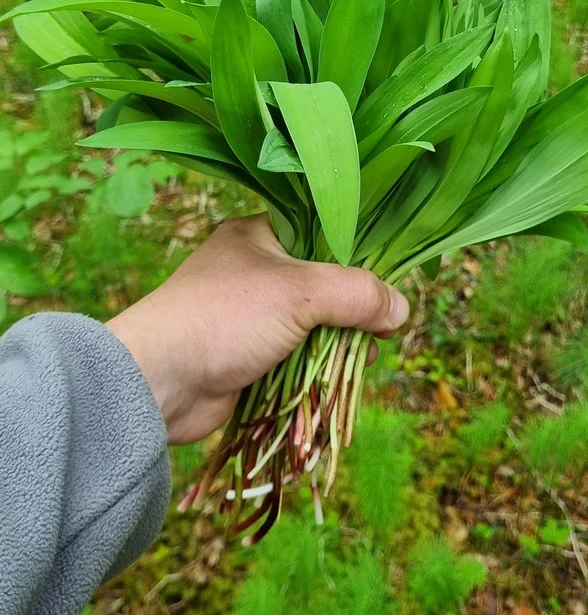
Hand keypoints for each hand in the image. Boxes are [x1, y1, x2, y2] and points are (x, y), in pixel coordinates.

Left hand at [107, 214, 408, 443]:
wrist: (158, 380)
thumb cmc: (224, 318)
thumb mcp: (301, 293)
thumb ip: (357, 294)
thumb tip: (402, 309)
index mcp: (260, 234)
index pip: (325, 233)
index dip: (361, 258)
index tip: (389, 286)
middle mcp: (255, 269)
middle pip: (326, 284)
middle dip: (355, 311)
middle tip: (380, 331)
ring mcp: (251, 315)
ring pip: (314, 325)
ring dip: (339, 345)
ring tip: (363, 359)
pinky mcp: (248, 355)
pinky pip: (297, 357)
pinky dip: (317, 369)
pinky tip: (338, 380)